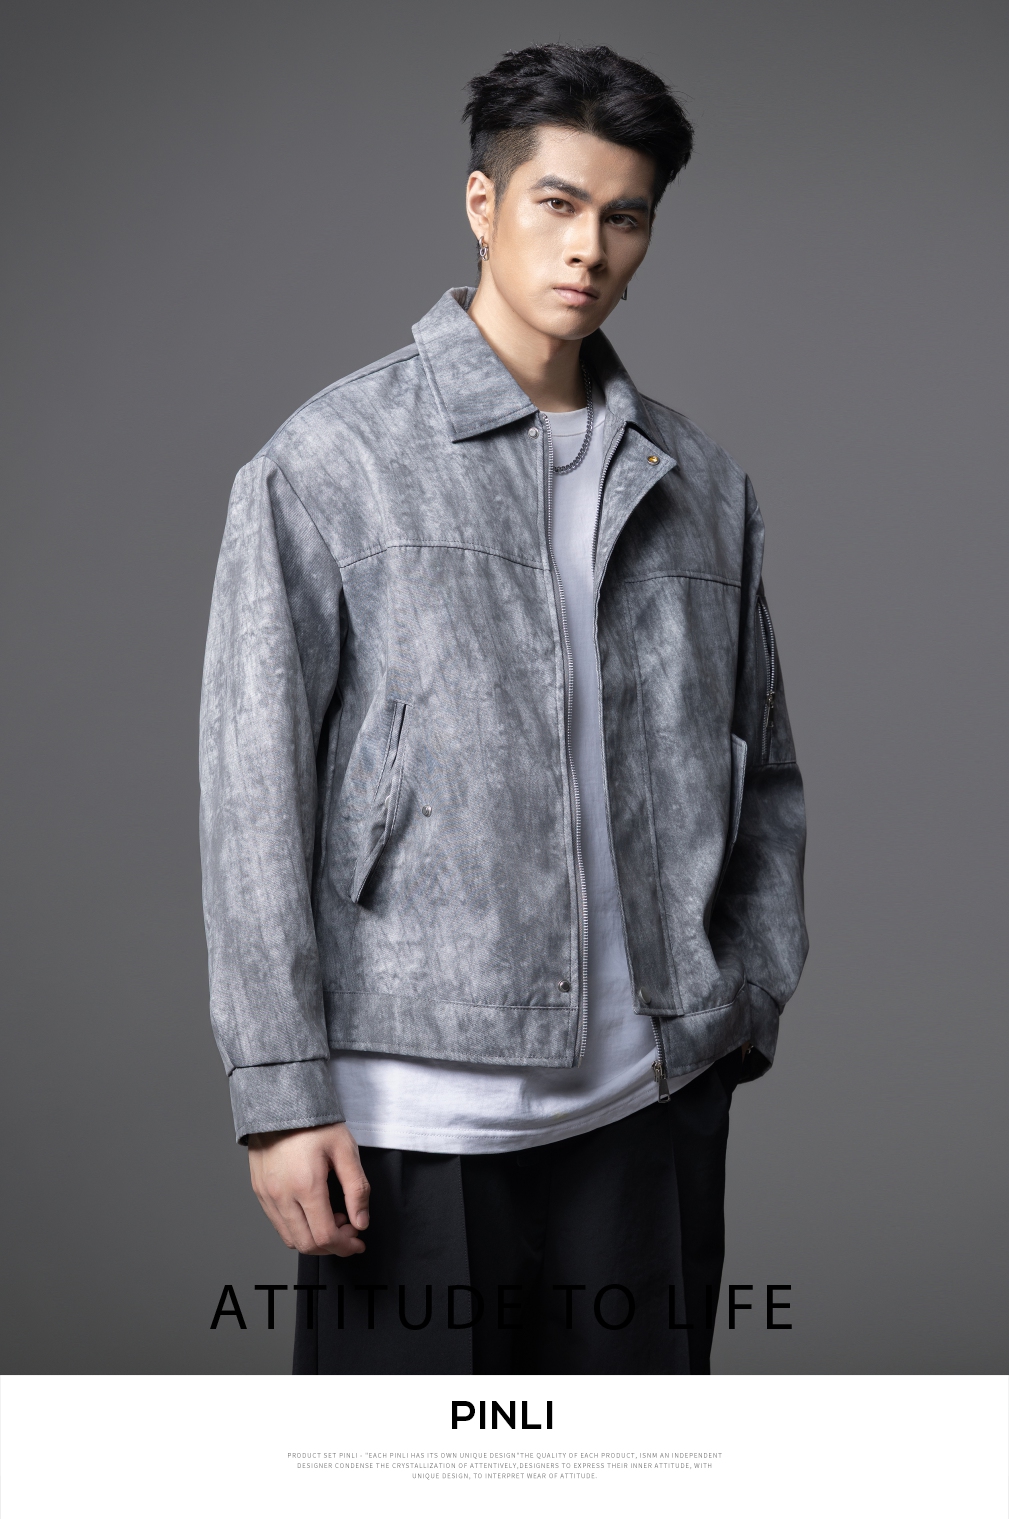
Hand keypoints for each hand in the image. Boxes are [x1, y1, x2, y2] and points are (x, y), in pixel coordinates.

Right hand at [247, 1122, 369, 1255]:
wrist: (281, 1102)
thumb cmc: (314, 1123)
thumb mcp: (345, 1150)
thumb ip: (357, 1189)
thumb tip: (361, 1222)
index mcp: (306, 1186)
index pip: (325, 1237)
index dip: (345, 1245)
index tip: (358, 1240)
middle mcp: (282, 1196)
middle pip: (307, 1244)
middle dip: (332, 1246)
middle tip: (348, 1229)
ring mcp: (267, 1195)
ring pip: (290, 1238)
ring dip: (314, 1239)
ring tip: (332, 1218)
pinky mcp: (259, 1191)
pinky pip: (278, 1224)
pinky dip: (298, 1228)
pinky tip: (312, 1211)